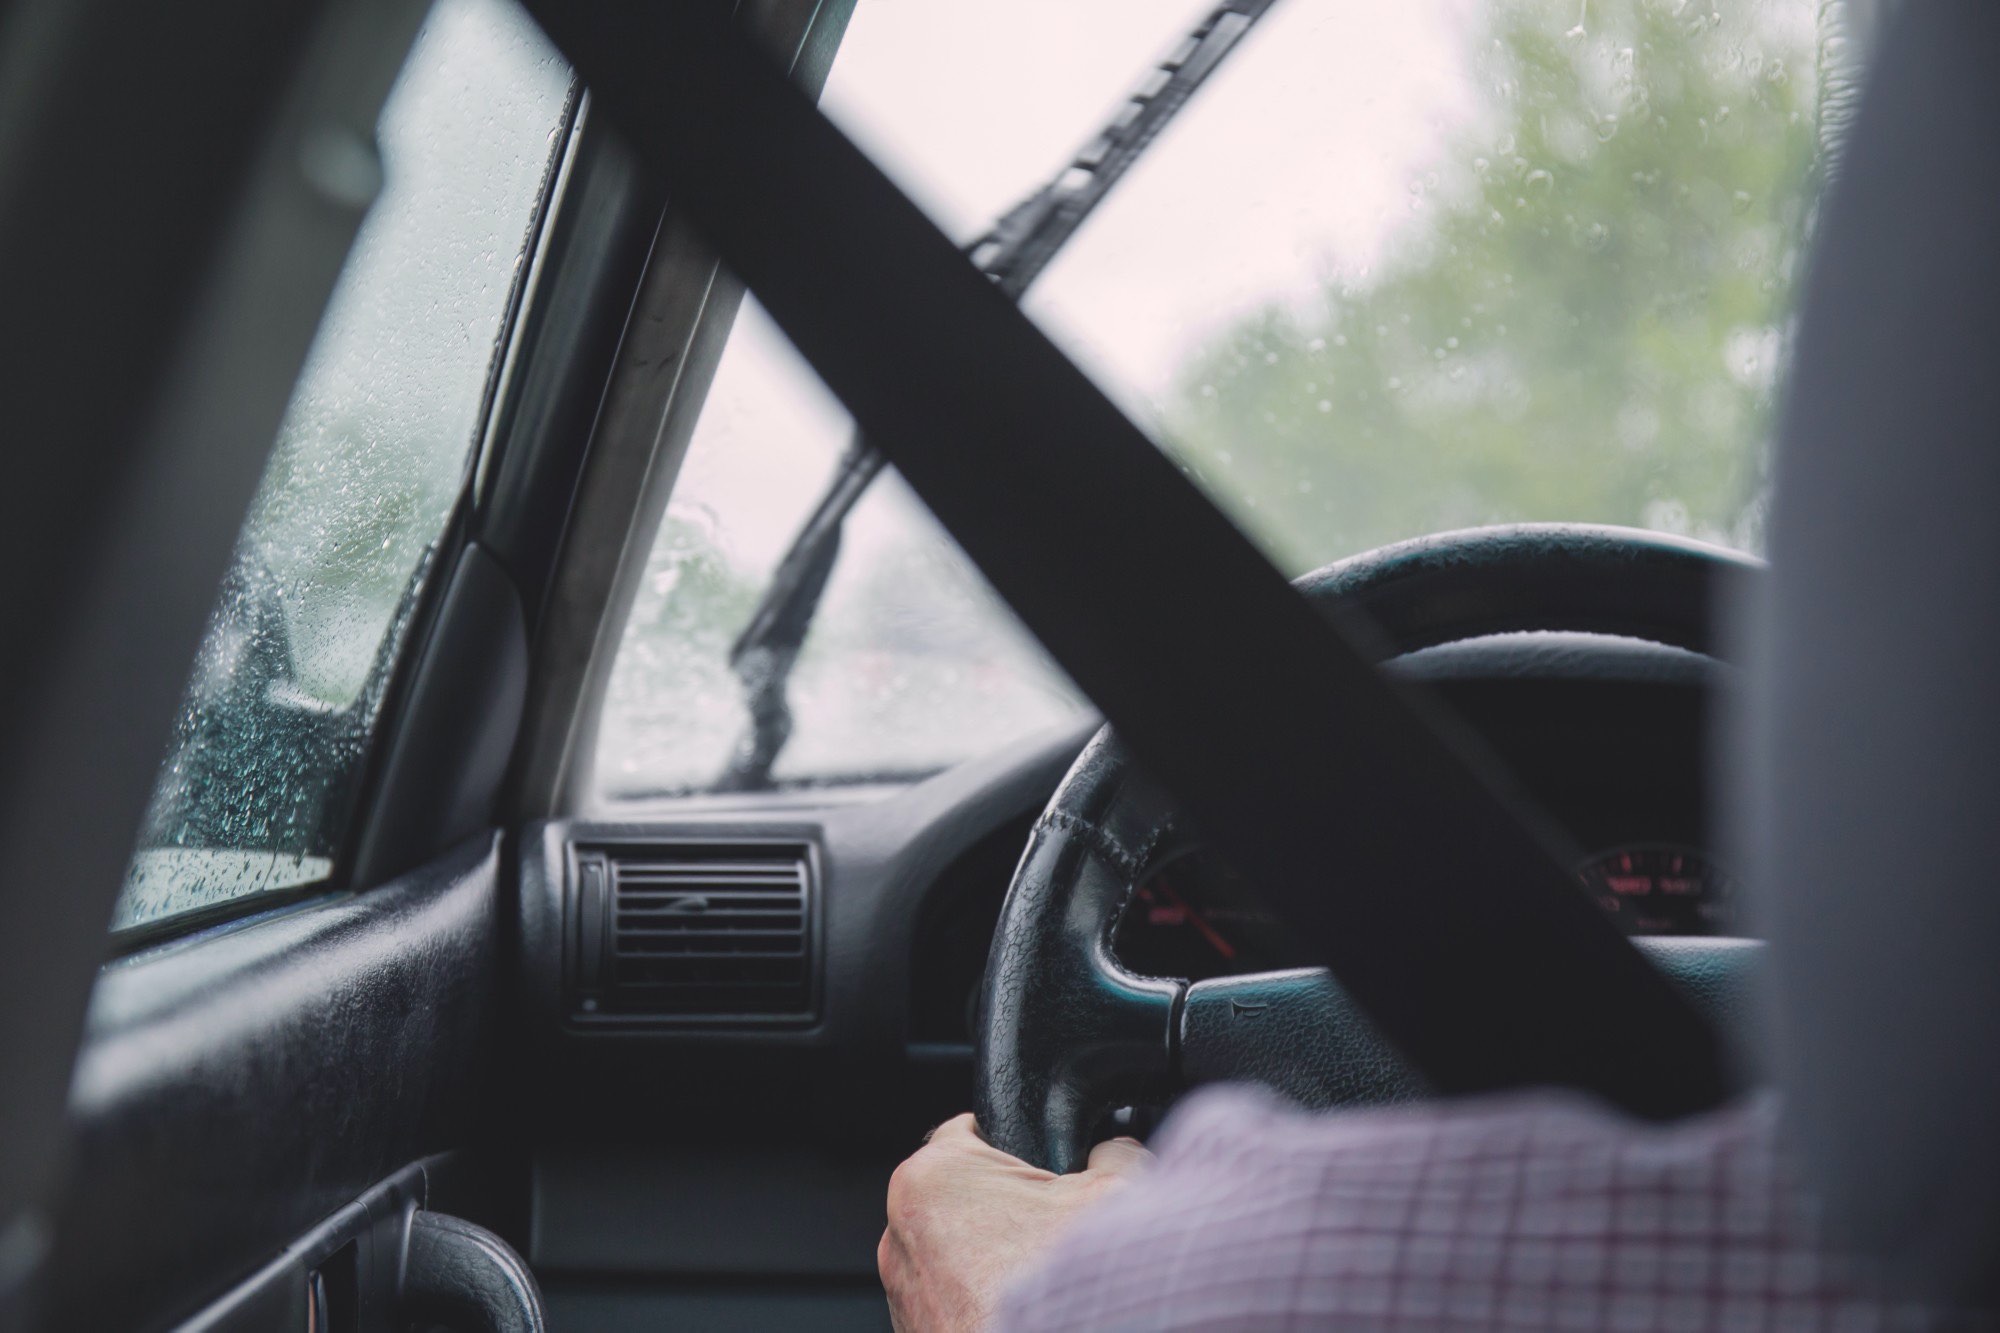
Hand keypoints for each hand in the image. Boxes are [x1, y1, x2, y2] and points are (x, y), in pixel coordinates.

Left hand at [878, 1114, 1150, 1332]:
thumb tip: (1114, 1148)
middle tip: (1056, 1231)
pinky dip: (983, 1301)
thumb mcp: (1115, 1194)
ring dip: (997, 1259)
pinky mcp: (913, 1330)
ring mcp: (902, 1290)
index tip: (1047, 1166)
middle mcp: (901, 1230)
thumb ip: (1113, 1153)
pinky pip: (952, 1298)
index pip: (972, 1130)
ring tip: (1045, 1278)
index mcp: (935, 1176)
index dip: (1020, 1144)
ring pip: (957, 1251)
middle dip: (1011, 1208)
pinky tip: (1027, 1313)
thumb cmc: (1062, 1292)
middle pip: (966, 1195)